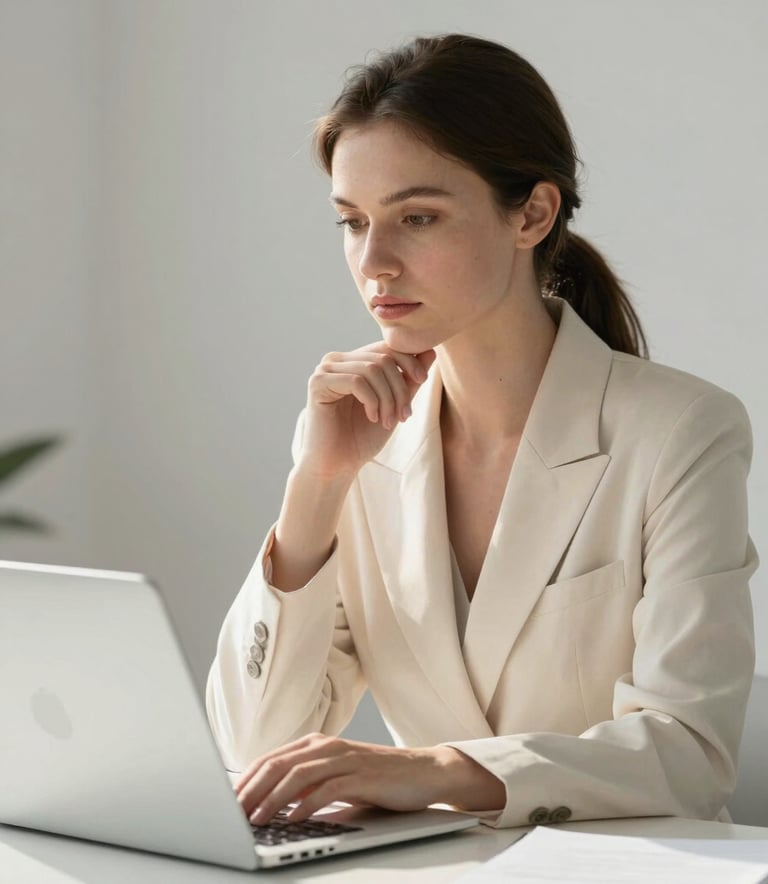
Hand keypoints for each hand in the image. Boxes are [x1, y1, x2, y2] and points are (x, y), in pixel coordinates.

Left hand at [235, 733, 504, 824]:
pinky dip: (306, 804)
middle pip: (277, 764)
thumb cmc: (377, 778)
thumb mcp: (336, 779)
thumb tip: (271, 805)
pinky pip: (327, 789)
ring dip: (272, 799)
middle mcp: (326, 746)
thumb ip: (307, 785)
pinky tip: (293, 819)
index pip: (270, 759)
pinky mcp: (361, 775)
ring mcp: (344, 758)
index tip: (226, 803)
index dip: (245, 780)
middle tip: (231, 813)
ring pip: (297, 775)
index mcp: (315, 744)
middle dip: (250, 790)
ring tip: (255, 820)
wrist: (423, 772)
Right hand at [298, 344, 435, 479]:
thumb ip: (409, 380)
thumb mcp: (394, 405)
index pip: (387, 346)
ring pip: (372, 369)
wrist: (336, 466)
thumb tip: (430, 350)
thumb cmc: (362, 438)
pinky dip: (372, 401)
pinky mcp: (318, 383)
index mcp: (353, 362)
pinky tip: (372, 417)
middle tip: (404, 416)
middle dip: (400, 388)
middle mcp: (337, 360)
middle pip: (382, 358)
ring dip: (388, 398)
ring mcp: (325, 370)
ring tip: (388, 421)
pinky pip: (356, 381)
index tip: (422, 380)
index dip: (410, 360)